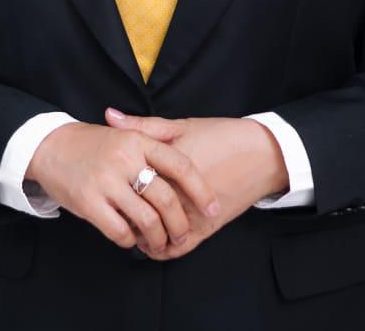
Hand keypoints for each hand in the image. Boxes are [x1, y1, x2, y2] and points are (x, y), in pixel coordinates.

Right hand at [25, 120, 220, 253]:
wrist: (50, 146)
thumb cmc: (93, 143)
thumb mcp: (125, 133)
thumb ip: (154, 137)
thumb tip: (181, 147)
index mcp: (138, 140)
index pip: (180, 166)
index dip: (201, 190)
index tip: (213, 209)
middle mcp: (125, 159)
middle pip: (166, 198)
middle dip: (180, 223)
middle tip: (183, 235)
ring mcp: (105, 181)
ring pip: (146, 219)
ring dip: (158, 237)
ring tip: (159, 243)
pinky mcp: (88, 201)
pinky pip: (120, 230)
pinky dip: (130, 240)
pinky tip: (132, 239)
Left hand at [104, 109, 288, 259]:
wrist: (261, 153)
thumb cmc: (220, 135)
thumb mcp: (180, 125)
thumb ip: (142, 125)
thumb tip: (109, 116)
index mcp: (166, 165)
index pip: (128, 185)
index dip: (113, 188)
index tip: (103, 183)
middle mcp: (178, 194)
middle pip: (138, 212)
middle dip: (122, 211)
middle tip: (113, 205)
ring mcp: (192, 214)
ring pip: (155, 235)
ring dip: (141, 234)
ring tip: (132, 223)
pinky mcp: (207, 228)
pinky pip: (177, 248)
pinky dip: (162, 248)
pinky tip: (153, 239)